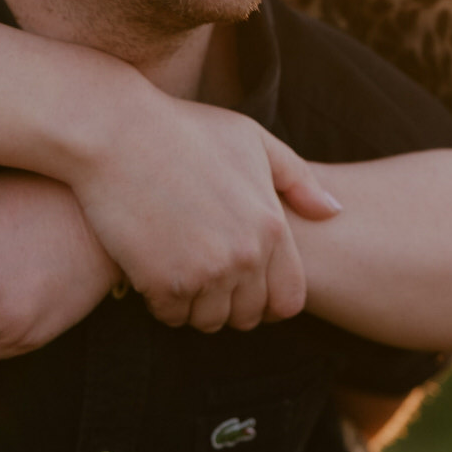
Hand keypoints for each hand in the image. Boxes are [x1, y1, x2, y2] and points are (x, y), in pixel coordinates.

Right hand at [70, 92, 340, 331]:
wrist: (117, 132)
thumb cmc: (185, 130)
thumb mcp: (252, 140)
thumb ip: (297, 179)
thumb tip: (334, 211)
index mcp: (272, 226)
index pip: (289, 299)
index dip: (269, 300)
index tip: (245, 285)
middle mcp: (246, 256)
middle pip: (249, 315)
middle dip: (230, 303)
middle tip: (204, 276)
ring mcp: (205, 273)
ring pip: (209, 321)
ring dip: (195, 306)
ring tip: (179, 271)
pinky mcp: (162, 282)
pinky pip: (171, 316)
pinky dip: (163, 302)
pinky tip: (152, 270)